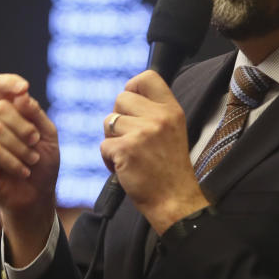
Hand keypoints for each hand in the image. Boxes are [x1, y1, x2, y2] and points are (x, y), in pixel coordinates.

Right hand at [0, 74, 58, 264]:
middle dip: (24, 126)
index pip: (0, 87)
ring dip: (21, 147)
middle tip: (36, 143)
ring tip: (31, 162)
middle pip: (1, 108)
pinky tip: (23, 171)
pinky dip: (12, 161)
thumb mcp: (48, 136)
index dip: (8, 82)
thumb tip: (20, 96)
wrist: (37, 196)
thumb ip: (35, 114)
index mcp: (10, 113)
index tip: (24, 88)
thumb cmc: (43, 166)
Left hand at [100, 70, 208, 233]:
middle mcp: (159, 117)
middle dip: (119, 119)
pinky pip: (103, 145)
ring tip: (129, 156)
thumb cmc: (169, 170)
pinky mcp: (126, 150)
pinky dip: (108, 159)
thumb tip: (126, 95)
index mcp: (172, 110)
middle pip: (121, 99)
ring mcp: (142, 133)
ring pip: (108, 122)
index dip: (132, 88)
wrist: (175, 201)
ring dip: (112, 140)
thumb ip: (154, 112)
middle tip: (131, 139)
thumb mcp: (172, 131)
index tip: (132, 107)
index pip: (147, 77)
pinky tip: (124, 168)